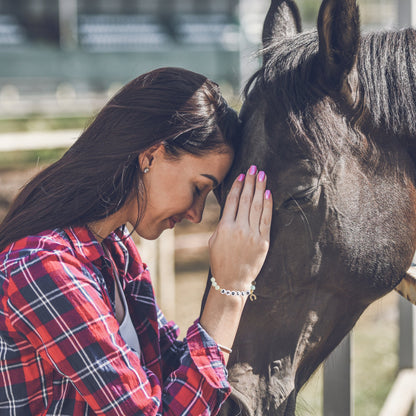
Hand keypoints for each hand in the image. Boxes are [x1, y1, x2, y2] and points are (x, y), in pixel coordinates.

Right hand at [208, 166, 272, 290]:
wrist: (232, 281)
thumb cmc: (220, 260)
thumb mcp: (214, 241)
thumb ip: (223, 223)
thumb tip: (233, 208)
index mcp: (224, 227)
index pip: (233, 201)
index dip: (238, 186)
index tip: (242, 175)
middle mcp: (239, 229)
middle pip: (246, 199)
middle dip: (250, 181)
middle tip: (254, 168)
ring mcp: (252, 235)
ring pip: (257, 206)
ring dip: (260, 188)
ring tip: (262, 175)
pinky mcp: (263, 241)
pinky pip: (267, 219)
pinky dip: (268, 205)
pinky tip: (268, 193)